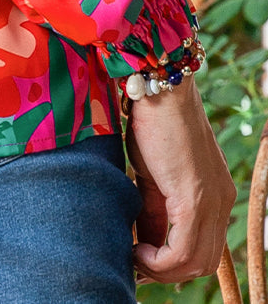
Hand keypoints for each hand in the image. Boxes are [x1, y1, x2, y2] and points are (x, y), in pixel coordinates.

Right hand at [125, 75, 235, 282]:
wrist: (158, 85)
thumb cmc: (152, 120)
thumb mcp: (154, 172)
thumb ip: (154, 206)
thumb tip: (142, 240)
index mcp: (215, 192)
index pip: (201, 246)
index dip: (169, 259)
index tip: (139, 252)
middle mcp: (222, 200)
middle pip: (202, 262)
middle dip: (166, 270)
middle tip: (135, 257)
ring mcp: (212, 201)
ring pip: (194, 263)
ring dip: (160, 269)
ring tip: (133, 253)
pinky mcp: (193, 199)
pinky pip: (180, 252)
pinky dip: (157, 260)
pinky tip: (135, 247)